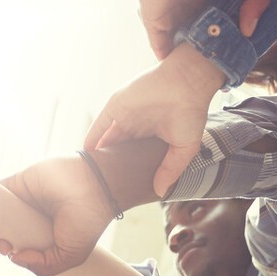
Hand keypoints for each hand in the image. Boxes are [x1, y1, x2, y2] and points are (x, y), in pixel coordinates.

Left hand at [0, 154, 116, 275]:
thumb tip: (14, 258)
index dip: (6, 253)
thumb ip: (43, 266)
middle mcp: (29, 220)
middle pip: (0, 233)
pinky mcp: (15, 184)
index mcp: (42, 237)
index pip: (16, 248)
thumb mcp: (71, 255)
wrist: (94, 188)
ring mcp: (21, 201)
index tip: (9, 253)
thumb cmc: (87, 222)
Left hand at [85, 42, 224, 196]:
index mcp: (152, 134)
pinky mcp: (116, 106)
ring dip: (99, 153)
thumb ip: (171, 169)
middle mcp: (136, 125)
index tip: (120, 187)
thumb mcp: (184, 147)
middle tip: (101, 184)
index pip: (134, 155)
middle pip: (118, 148)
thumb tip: (160, 192)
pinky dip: (92, 137)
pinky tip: (86, 153)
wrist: (187, 84)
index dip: (127, 169)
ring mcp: (125, 116)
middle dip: (110, 164)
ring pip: (107, 138)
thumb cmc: (190, 113)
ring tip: (90, 172)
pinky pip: (100, 124)